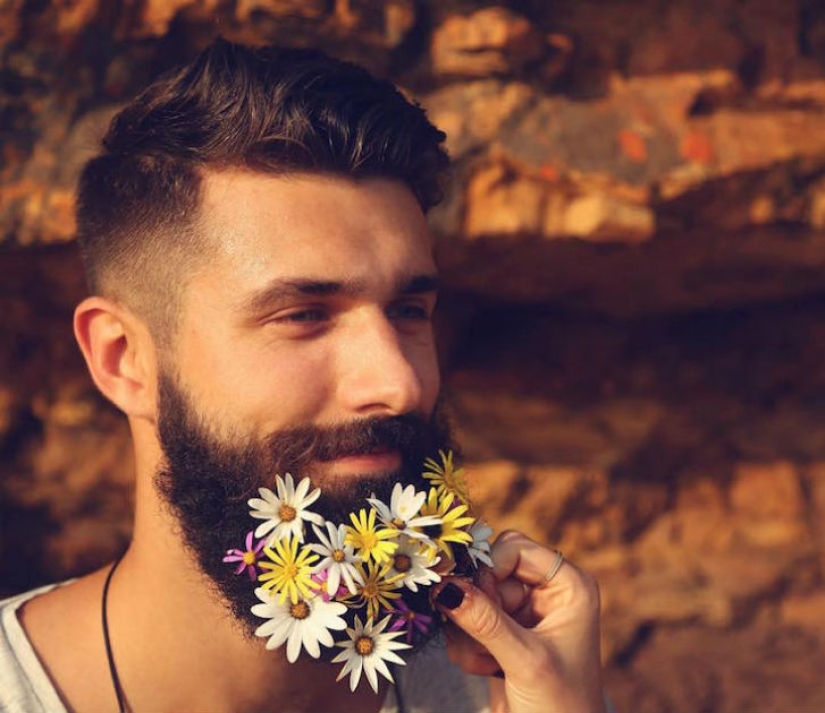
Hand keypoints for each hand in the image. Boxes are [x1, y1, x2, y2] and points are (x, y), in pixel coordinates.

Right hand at [434, 530, 604, 712]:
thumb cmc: (561, 706)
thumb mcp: (525, 661)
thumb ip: (485, 621)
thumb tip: (445, 586)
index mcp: (569, 585)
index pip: (515, 548)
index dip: (489, 570)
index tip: (476, 602)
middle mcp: (546, 590)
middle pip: (488, 569)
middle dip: (477, 606)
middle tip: (479, 639)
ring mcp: (523, 609)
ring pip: (471, 595)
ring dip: (469, 632)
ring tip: (488, 664)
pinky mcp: (503, 629)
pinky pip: (466, 618)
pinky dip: (467, 643)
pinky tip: (486, 668)